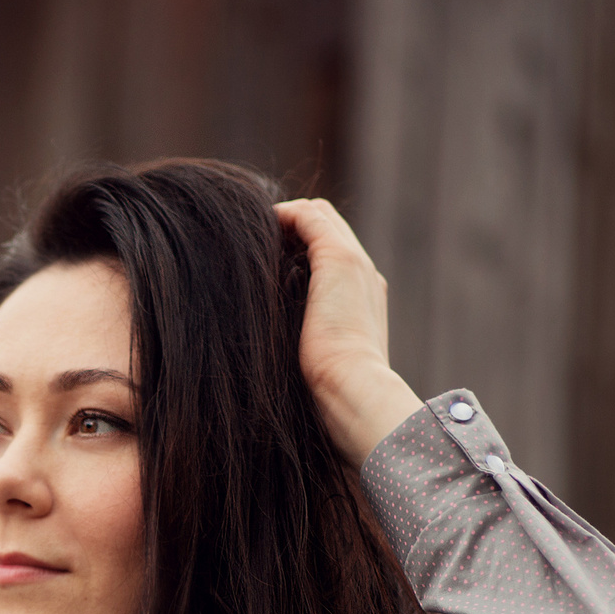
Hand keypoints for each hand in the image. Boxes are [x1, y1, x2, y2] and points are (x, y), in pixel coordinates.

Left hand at [272, 198, 423, 462]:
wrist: (355, 393)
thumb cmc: (329, 397)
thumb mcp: (313, 369)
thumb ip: (301, 353)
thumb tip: (265, 364)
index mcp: (363, 302)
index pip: (331, 259)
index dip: (298, 252)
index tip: (264, 264)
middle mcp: (364, 277)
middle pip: (326, 230)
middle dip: (289, 230)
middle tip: (252, 243)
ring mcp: (355, 265)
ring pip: (318, 217)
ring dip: (284, 220)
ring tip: (250, 234)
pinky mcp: (339, 259)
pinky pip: (308, 217)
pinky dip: (281, 216)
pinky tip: (255, 229)